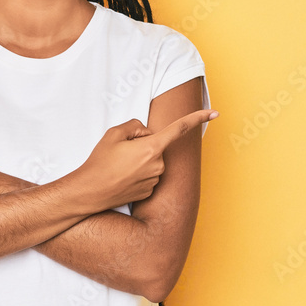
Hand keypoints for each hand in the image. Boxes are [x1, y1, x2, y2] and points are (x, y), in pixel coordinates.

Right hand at [68, 109, 217, 212]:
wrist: (90, 192)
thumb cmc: (100, 161)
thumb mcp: (114, 133)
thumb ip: (135, 126)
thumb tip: (145, 134)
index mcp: (152, 148)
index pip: (179, 129)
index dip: (198, 118)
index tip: (215, 113)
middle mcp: (158, 165)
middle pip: (156, 145)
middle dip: (142, 144)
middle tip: (120, 152)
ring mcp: (155, 180)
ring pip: (152, 160)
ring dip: (138, 160)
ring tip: (118, 166)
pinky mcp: (150, 191)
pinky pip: (148, 175)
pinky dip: (136, 173)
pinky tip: (122, 177)